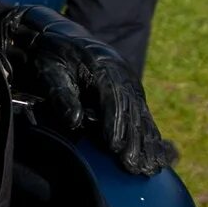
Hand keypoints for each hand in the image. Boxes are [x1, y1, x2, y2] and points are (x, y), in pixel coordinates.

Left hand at [0, 4, 174, 176]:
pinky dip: (151, 136)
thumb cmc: (52, 56)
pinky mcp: (131, 90)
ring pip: (141, 113)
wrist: (62, 37)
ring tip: (150, 168)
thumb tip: (75, 122)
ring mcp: (129, 80)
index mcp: (101, 63)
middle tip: (135, 167)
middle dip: (134, 139)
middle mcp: (121, 71)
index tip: (116, 149)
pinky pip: (143, 114)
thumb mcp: (49, 70)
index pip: (113, 96)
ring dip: (147, 142)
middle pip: (131, 108)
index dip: (115, 123)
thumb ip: (61, 95)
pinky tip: (158, 156)